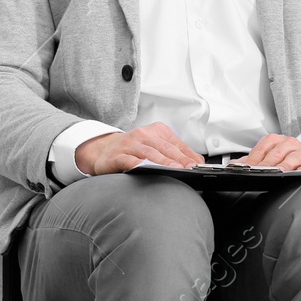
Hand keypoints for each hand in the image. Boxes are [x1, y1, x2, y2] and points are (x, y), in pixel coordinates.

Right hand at [75, 122, 201, 174]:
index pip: (175, 143)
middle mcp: (142, 135)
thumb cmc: (132, 150)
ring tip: (174, 169)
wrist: (103, 150)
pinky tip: (146, 169)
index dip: (187, 154)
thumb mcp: (154, 146)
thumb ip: (173, 152)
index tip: (197, 164)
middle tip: (190, 167)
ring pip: (149, 153)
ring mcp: (129, 144)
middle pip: (164, 147)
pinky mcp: (117, 155)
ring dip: (163, 161)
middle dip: (179, 158)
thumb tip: (196, 161)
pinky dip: (138, 165)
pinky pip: (129, 160)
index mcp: (155, 131)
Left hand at [239, 134, 300, 172]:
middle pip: (274, 154)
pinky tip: (298, 173)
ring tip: (277, 173)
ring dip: (283, 166)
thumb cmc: (288, 155)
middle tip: (258, 174)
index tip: (247, 170)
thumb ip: (252, 159)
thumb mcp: (270, 154)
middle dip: (266, 166)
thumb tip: (234, 164)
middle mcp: (288, 143)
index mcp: (275, 140)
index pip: (261, 149)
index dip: (253, 160)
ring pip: (291, 158)